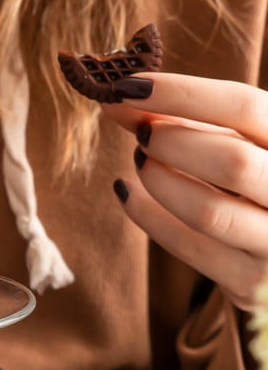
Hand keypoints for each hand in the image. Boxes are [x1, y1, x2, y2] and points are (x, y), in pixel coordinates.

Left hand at [104, 73, 267, 310]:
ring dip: (160, 179)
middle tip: (141, 131)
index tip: (128, 85)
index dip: (182, 93)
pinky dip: (147, 214)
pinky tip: (126, 191)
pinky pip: (188, 247)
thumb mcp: (236, 139)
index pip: (246, 107)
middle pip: (232, 161)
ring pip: (208, 211)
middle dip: (172, 141)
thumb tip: (116, 102)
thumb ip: (183, 119)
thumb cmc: (255, 179)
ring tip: (141, 160)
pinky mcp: (252, 284)